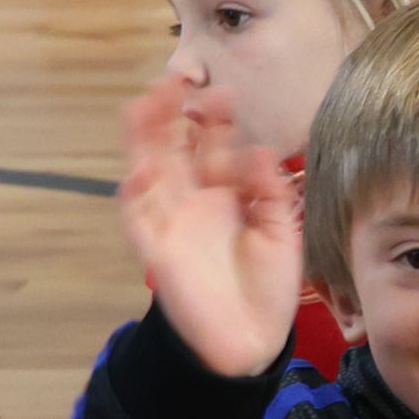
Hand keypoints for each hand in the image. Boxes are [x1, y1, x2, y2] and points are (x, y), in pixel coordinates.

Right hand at [117, 80, 304, 378]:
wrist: (252, 340)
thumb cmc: (267, 286)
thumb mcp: (281, 234)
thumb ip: (272, 194)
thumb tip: (261, 151)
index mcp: (225, 196)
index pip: (215, 149)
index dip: (216, 123)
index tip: (224, 94)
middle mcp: (195, 203)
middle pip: (175, 149)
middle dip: (171, 115)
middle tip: (174, 79)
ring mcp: (172, 223)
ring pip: (149, 171)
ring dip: (144, 139)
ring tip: (144, 104)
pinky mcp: (157, 250)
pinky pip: (139, 219)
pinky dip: (137, 194)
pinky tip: (140, 169)